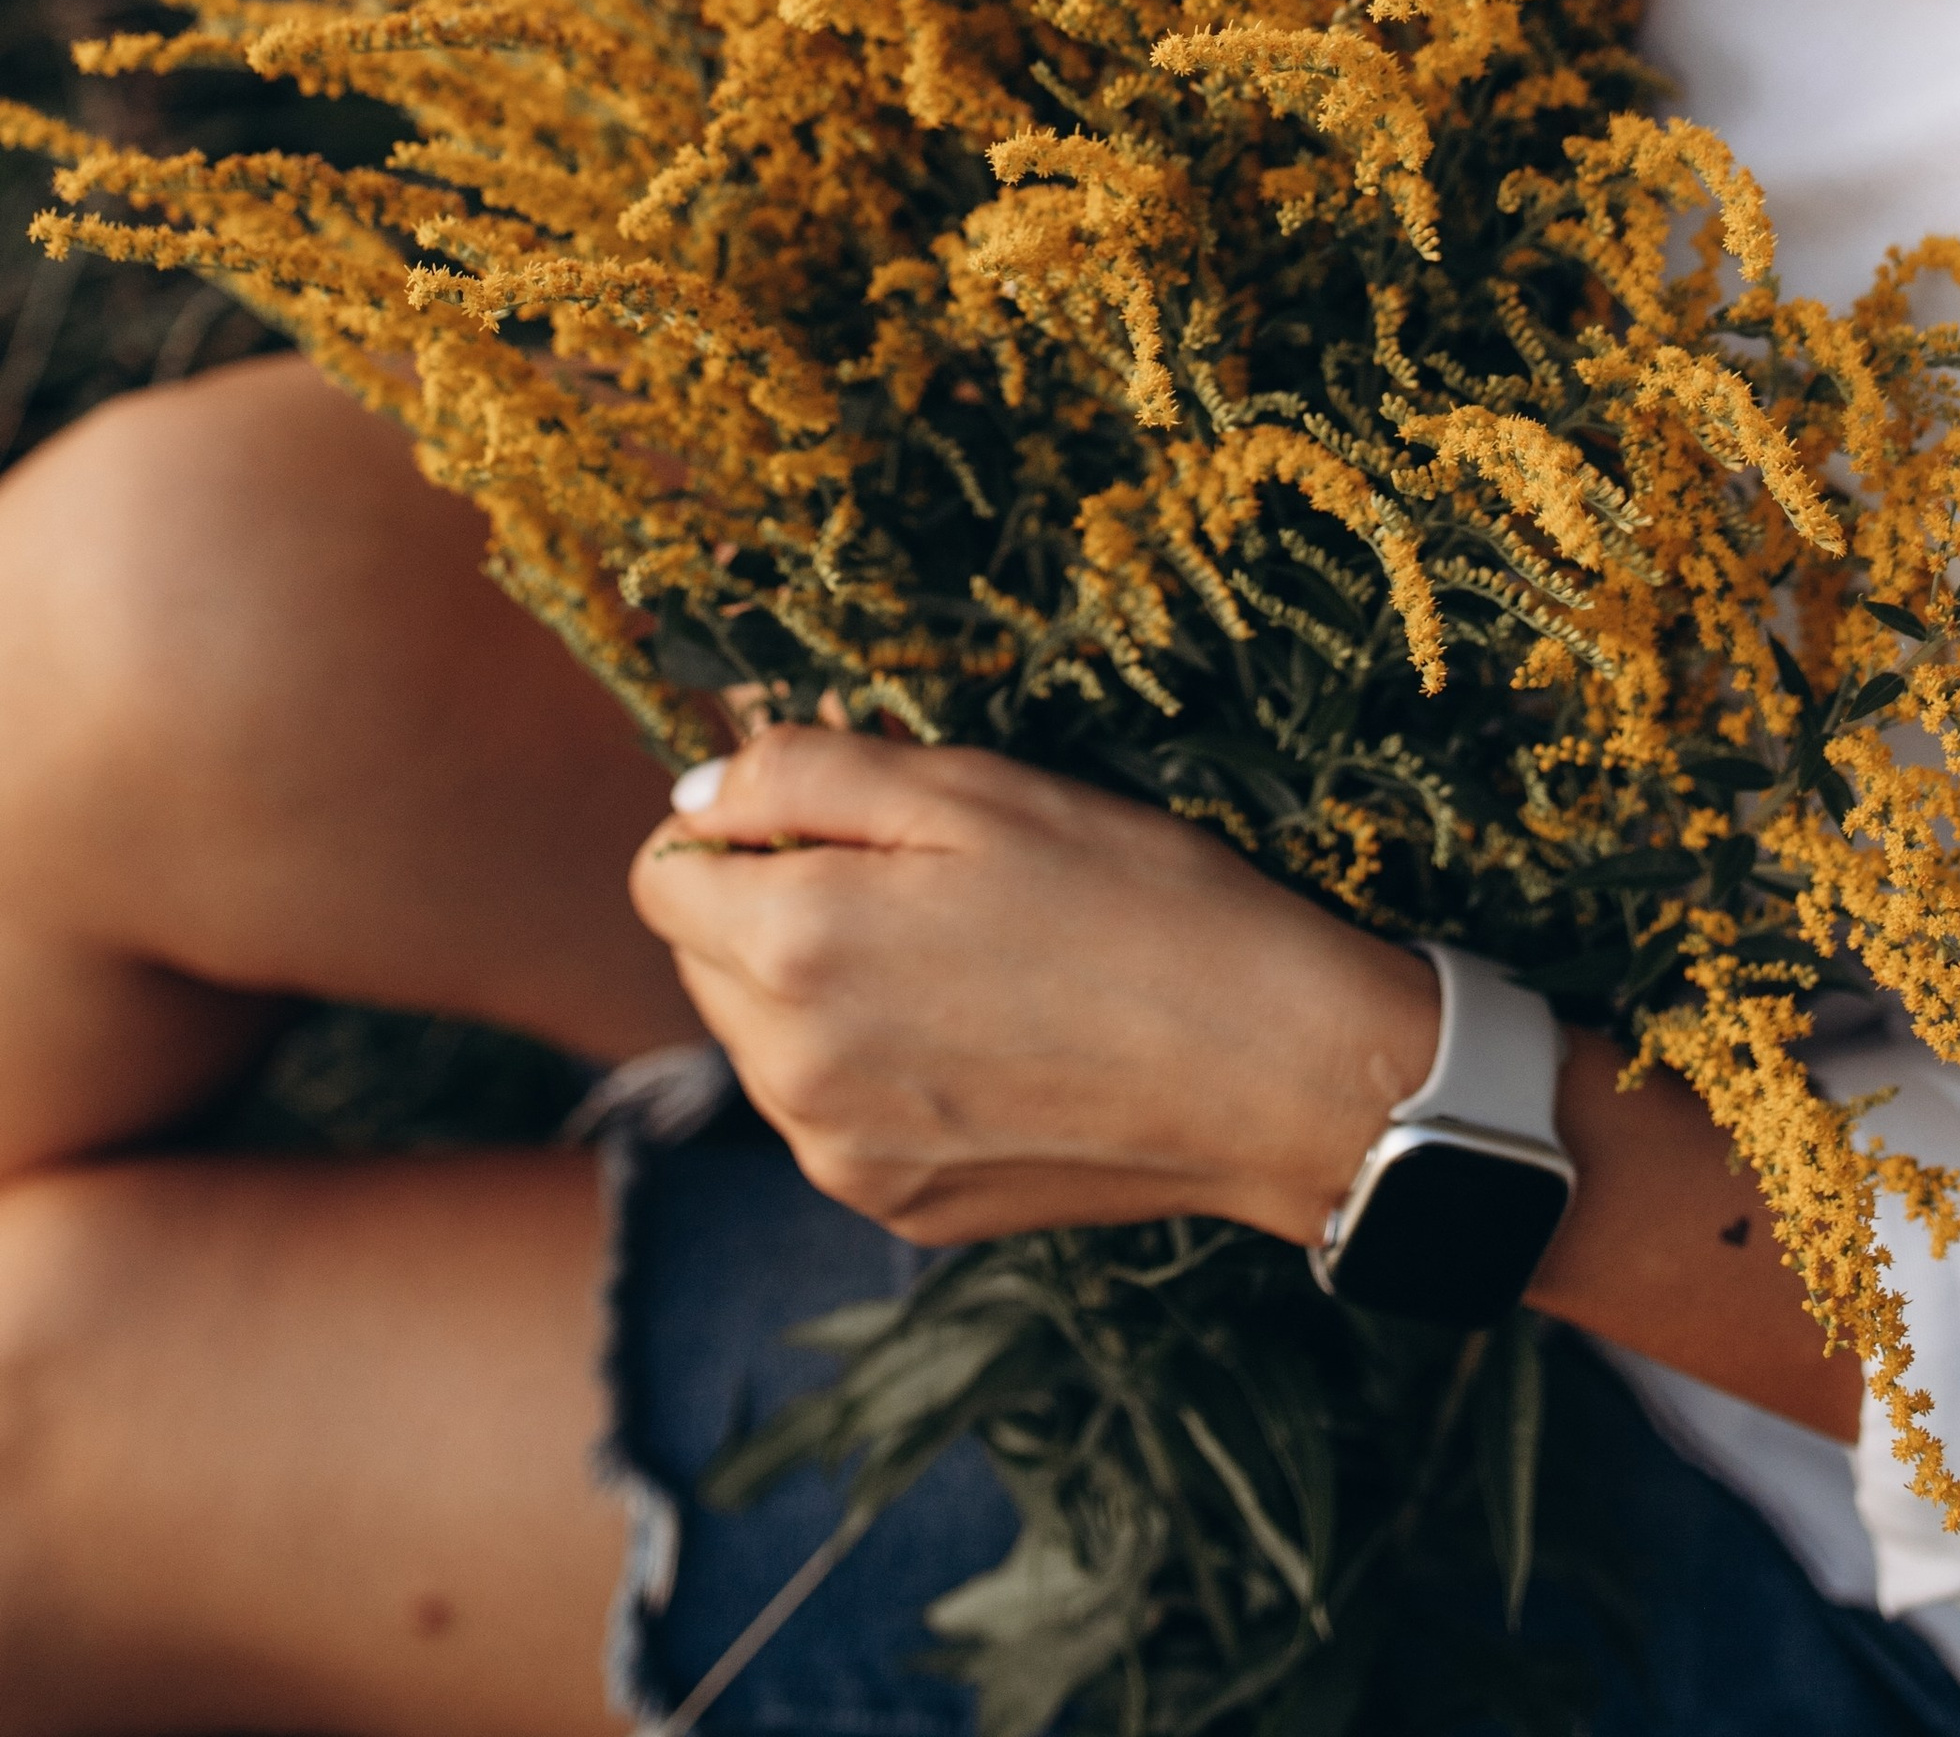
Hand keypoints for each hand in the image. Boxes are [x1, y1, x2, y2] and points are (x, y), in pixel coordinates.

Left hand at [628, 729, 1438, 1245]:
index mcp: (796, 946)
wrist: (1272, 1071)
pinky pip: (833, 1116)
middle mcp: (790, 1072)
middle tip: (918, 876)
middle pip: (704, 960)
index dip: (735, 825)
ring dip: (820, 988)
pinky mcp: (898, 1207)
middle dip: (772, 904)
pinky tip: (986, 1034)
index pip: (662, 873)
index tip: (831, 812)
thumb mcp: (977, 788)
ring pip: (766, 1042)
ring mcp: (841, 1156)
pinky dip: (876, 1066)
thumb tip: (695, 792)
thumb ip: (807, 775)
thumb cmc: (1138, 899)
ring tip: (963, 956)